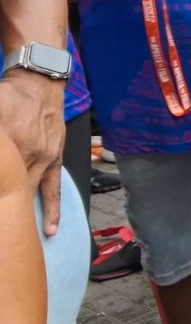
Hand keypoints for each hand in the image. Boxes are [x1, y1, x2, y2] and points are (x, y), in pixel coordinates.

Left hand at [0, 71, 65, 235]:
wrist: (40, 81)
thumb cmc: (9, 93)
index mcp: (10, 146)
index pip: (1, 179)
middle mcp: (28, 156)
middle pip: (10, 191)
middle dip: (5, 211)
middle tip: (4, 236)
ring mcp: (44, 159)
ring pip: (28, 194)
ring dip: (23, 217)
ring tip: (18, 242)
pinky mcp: (54, 158)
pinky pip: (53, 189)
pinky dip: (50, 210)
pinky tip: (49, 229)